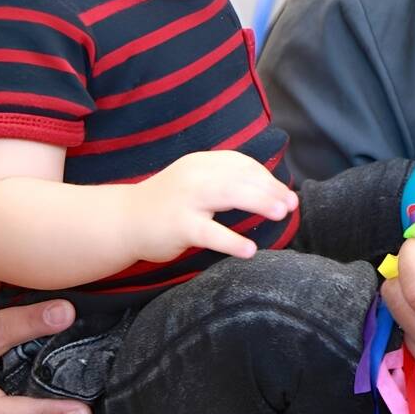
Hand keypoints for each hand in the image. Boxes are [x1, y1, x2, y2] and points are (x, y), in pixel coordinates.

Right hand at [134, 150, 297, 261]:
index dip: (267, 177)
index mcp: (201, 163)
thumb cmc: (166, 204)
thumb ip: (223, 181)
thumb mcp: (194, 182)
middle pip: (241, 176)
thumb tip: (267, 191)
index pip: (242, 164)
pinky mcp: (179, 225)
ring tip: (282, 214)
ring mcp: (186, 199)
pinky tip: (249, 250)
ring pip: (229, 195)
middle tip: (291, 204)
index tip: (285, 192)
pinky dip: (232, 241)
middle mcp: (195, 175)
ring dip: (260, 203)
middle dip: (270, 189)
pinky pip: (210, 233)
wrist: (123, 221)